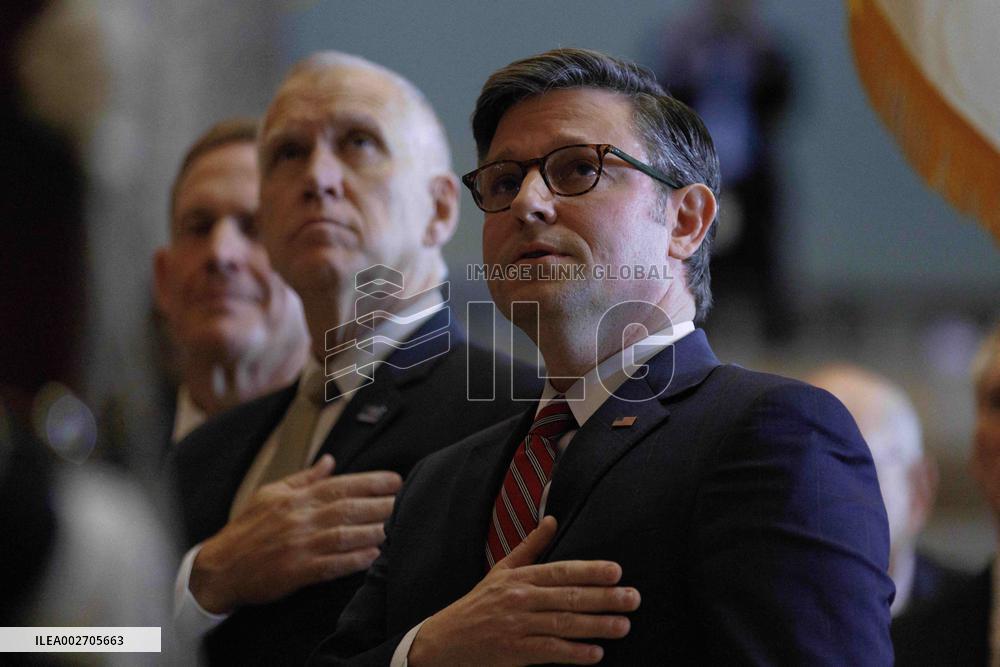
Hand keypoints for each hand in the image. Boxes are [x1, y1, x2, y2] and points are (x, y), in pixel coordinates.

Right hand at [189, 454, 401, 612]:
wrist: (219, 568)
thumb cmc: (247, 529)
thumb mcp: (270, 494)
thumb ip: (304, 479)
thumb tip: (330, 461)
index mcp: (295, 498)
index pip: (340, 484)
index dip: (371, 481)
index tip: (396, 480)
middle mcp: (298, 518)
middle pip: (347, 508)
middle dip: (380, 504)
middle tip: (406, 501)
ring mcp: (297, 545)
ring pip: (342, 534)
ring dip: (372, 531)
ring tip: (397, 527)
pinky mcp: (295, 571)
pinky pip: (330, 565)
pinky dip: (352, 561)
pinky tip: (372, 556)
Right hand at [408, 516, 639, 666]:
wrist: (443, 640)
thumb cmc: (477, 603)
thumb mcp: (501, 570)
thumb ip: (530, 547)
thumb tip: (552, 519)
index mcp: (519, 577)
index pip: (561, 571)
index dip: (590, 570)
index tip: (617, 571)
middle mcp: (520, 599)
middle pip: (568, 597)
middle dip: (604, 598)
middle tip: (633, 598)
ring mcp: (517, 626)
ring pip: (563, 624)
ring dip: (596, 626)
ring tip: (624, 626)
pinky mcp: (514, 652)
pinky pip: (549, 652)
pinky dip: (573, 654)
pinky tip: (596, 654)